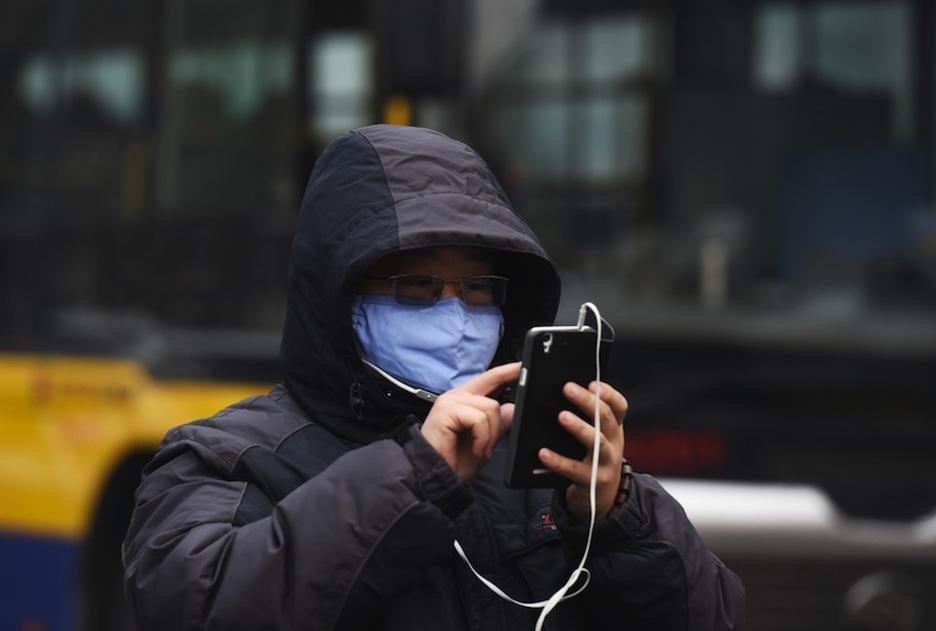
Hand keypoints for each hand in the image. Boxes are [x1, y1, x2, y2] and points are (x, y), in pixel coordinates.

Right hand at [420, 362, 520, 481]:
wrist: (434, 477)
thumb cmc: (453, 461)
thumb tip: (512, 410)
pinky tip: (477, 449)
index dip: (508, 371)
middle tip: (496, 436)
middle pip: (493, 382)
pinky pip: (479, 419)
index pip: (491, 378)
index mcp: (466, 400)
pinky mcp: (447, 410)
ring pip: (491, 406)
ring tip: (482, 450)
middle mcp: (458, 396)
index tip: (523, 367)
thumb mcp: (485, 442)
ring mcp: (451, 401)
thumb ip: (498, 425)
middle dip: (504, 405)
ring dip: (491, 434)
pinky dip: (483, 438)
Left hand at [537, 381, 627, 522]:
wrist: (600, 500)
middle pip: (605, 419)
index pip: (619, 407)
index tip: (593, 383)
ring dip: (579, 428)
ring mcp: (605, 464)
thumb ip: (587, 419)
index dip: (609, 394)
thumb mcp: (597, 438)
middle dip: (588, 402)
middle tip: (568, 388)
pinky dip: (558, 461)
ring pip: (596, 443)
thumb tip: (562, 393)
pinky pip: (574, 470)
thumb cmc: (592, 461)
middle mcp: (614, 444)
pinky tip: (543, 453)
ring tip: (562, 416)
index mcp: (613, 430)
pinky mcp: (592, 482)